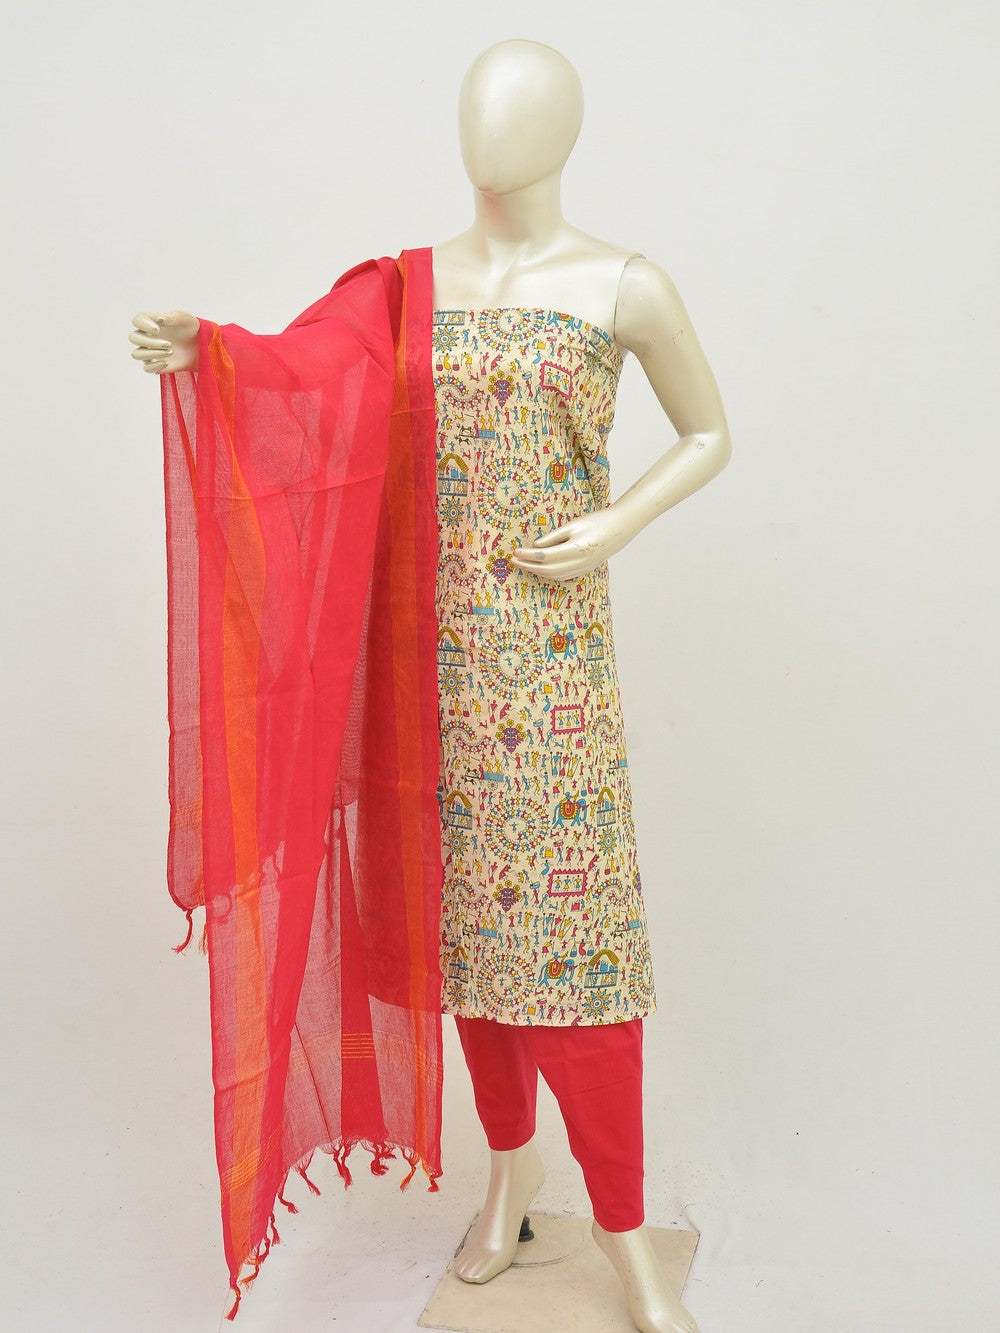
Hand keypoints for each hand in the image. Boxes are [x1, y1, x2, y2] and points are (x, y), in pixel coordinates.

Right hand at [129, 309, 199, 373]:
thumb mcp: (185, 318)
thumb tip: (161, 319)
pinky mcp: (155, 365)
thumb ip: (172, 316)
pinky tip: (167, 362)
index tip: (160, 327)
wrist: (198, 345)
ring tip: (170, 351)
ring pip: (137, 354)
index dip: (144, 324)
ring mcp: (149, 351)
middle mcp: (146, 336)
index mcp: (150, 322)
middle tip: (169, 344)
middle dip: (150, 341)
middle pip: (133, 338)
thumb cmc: (190, 328)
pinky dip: (155, 366)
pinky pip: (146, 368)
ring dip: (153, 353)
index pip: (137, 320)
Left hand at [511, 507, 634, 582]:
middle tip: (514, 560)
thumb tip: (536, 547)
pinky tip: (540, 568)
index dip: (528, 556)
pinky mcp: (584, 569)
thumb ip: (554, 537)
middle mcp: (577, 563)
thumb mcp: (573, 525)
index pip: (544, 556)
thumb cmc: (596, 521)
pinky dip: (548, 574)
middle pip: (546, 569)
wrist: (620, 528)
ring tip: (524, 564)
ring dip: (537, 571)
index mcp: (574, 550)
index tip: (515, 552)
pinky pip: (562, 576)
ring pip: (554, 575)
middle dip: (528, 566)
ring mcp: (581, 568)